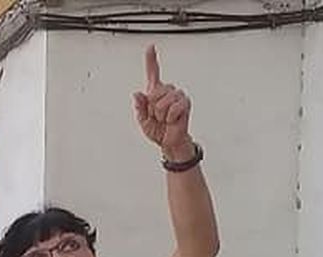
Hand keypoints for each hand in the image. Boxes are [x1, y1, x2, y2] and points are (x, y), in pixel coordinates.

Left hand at [133, 45, 193, 160]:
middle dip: (152, 109)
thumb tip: (137, 94)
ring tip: (165, 119)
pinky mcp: (185, 103)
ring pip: (161, 102)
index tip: (151, 47)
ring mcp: (177, 96)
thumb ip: (139, 107)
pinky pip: (172, 109)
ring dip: (160, 115)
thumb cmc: (158, 130)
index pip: (153, 73)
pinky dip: (169, 118)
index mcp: (155, 92)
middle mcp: (167, 91)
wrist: (170, 142)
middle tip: (158, 117)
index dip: (151, 60)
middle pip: (153, 93)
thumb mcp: (142, 121)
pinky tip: (173, 120)